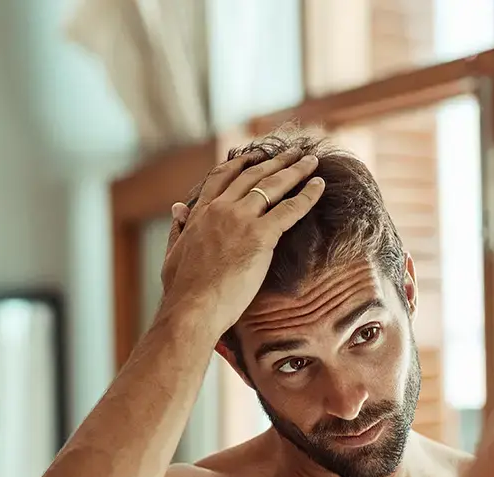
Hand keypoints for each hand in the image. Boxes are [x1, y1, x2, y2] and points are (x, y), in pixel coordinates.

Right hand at [159, 149, 324, 334]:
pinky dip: (307, 195)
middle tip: (293, 152)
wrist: (192, 308)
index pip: (221, 177)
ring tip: (311, 161)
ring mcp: (240, 220)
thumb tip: (177, 208)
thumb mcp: (173, 253)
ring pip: (272, 186)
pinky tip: (320, 185)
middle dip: (275, 161)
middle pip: (252, 175)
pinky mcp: (260, 236)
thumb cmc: (183, 291)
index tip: (255, 154)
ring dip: (295, 170)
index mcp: (199, 213)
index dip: (241, 163)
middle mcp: (220, 209)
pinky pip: (290, 209)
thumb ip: (177, 228)